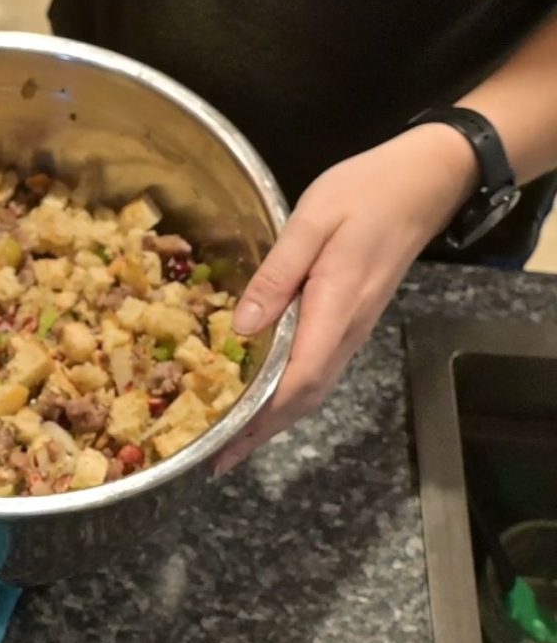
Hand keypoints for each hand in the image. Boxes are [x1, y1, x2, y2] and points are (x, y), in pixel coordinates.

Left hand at [214, 124, 477, 473]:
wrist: (424, 183)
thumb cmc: (364, 193)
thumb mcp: (311, 221)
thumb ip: (277, 275)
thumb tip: (242, 328)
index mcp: (334, 309)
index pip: (297, 380)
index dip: (260, 418)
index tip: (225, 444)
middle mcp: (347, 331)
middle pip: (303, 399)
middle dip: (260, 433)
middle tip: (218, 460)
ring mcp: (353, 330)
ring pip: (311, 390)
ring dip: (272, 421)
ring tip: (234, 442)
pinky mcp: (351, 322)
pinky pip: (316, 372)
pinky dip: (287, 396)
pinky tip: (264, 398)